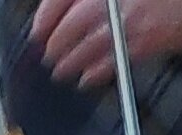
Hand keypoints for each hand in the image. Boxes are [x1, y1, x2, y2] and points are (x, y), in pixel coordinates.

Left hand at [30, 0, 181, 84]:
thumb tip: (69, 14)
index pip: (60, 0)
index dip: (45, 18)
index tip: (37, 32)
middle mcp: (110, 3)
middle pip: (71, 25)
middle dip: (55, 44)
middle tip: (48, 56)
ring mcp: (127, 24)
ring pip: (88, 46)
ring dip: (71, 62)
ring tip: (61, 72)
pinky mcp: (143, 44)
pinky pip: (112, 62)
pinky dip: (96, 73)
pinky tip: (86, 79)